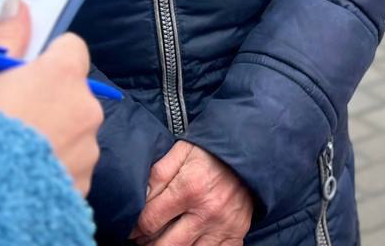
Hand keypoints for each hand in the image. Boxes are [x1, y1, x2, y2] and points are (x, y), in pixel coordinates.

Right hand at [0, 0, 102, 194]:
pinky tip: (23, 176)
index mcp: (62, 74)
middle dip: (50, 101)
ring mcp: (88, 147)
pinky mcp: (84, 182)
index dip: (46, 61)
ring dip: (54, 136)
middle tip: (13, 117)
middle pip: (74, 92)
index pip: (71, 49)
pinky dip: (54, 168)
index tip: (24, 75)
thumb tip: (18, 3)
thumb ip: (8, 41)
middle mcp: (85, 106)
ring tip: (13, 151)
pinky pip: (72, 166)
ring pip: (75, 131)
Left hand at [131, 140, 253, 244]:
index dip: (136, 228)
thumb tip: (138, 198)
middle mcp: (207, 212)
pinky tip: (190, 242)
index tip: (133, 228)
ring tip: (166, 240)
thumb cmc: (212, 151)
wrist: (251, 150)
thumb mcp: (182, 151)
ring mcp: (224, 226)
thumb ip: (157, 174)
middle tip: (146, 239)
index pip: (150, 221)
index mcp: (190, 188)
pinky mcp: (237, 233)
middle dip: (150, 245)